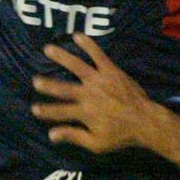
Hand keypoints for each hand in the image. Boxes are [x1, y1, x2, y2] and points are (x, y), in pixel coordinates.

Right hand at [30, 33, 161, 153]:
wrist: (145, 120)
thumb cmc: (121, 135)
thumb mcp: (96, 144)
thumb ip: (73, 137)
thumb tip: (51, 134)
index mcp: (84, 113)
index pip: (60, 111)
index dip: (45, 110)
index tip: (34, 108)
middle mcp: (89, 94)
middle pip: (64, 88)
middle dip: (48, 84)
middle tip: (35, 80)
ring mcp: (100, 80)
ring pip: (77, 66)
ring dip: (62, 57)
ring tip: (48, 49)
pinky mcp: (111, 71)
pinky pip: (98, 55)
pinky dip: (88, 45)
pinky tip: (78, 35)